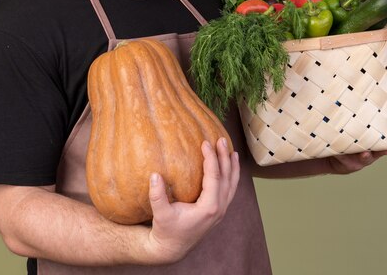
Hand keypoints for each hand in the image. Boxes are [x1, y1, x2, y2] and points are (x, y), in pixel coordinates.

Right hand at [145, 138, 239, 263]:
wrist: (173, 248)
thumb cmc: (166, 230)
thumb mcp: (160, 214)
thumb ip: (157, 195)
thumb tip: (154, 174)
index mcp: (209, 208)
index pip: (214, 177)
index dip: (211, 158)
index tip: (205, 143)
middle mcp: (219, 209)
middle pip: (227, 178)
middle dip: (224, 157)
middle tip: (221, 139)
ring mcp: (221, 211)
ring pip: (232, 185)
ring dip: (232, 166)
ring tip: (232, 151)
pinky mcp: (219, 211)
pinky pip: (230, 190)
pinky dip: (231, 177)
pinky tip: (229, 167)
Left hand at [327, 115, 386, 174]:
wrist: (334, 153)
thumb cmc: (346, 131)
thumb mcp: (352, 120)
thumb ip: (355, 109)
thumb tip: (354, 81)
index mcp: (376, 137)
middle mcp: (373, 149)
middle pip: (384, 149)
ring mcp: (361, 157)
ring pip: (366, 158)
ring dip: (365, 156)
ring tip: (364, 154)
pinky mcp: (348, 163)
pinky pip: (346, 160)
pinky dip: (343, 157)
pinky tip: (339, 154)